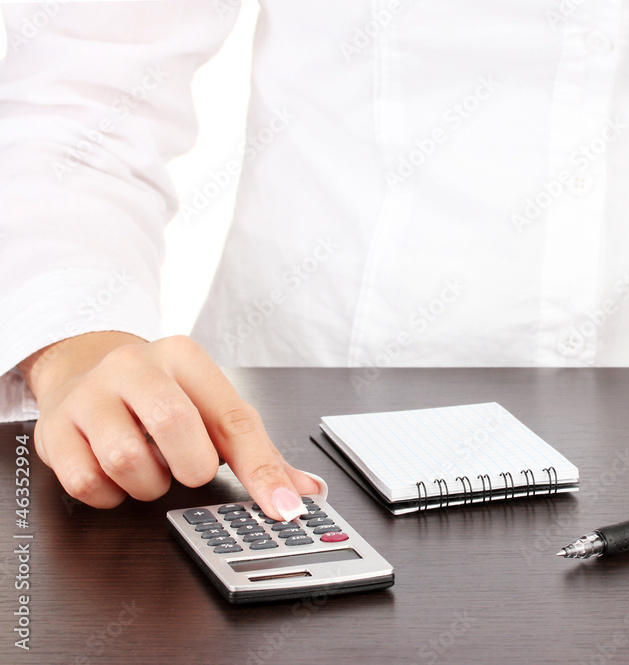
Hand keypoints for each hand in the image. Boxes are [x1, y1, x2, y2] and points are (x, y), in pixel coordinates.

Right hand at [19, 332, 319, 520]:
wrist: (84, 369)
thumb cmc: (164, 395)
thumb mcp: (213, 409)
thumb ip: (258, 452)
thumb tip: (304, 492)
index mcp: (185, 357)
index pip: (234, 419)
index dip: (263, 471)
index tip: (284, 508)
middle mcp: (135, 366)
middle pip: (175, 426)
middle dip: (191, 468)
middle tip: (188, 470)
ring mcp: (89, 395)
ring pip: (126, 459)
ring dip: (149, 484)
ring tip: (151, 469)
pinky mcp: (54, 430)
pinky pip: (87, 482)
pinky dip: (111, 495)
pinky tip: (117, 476)